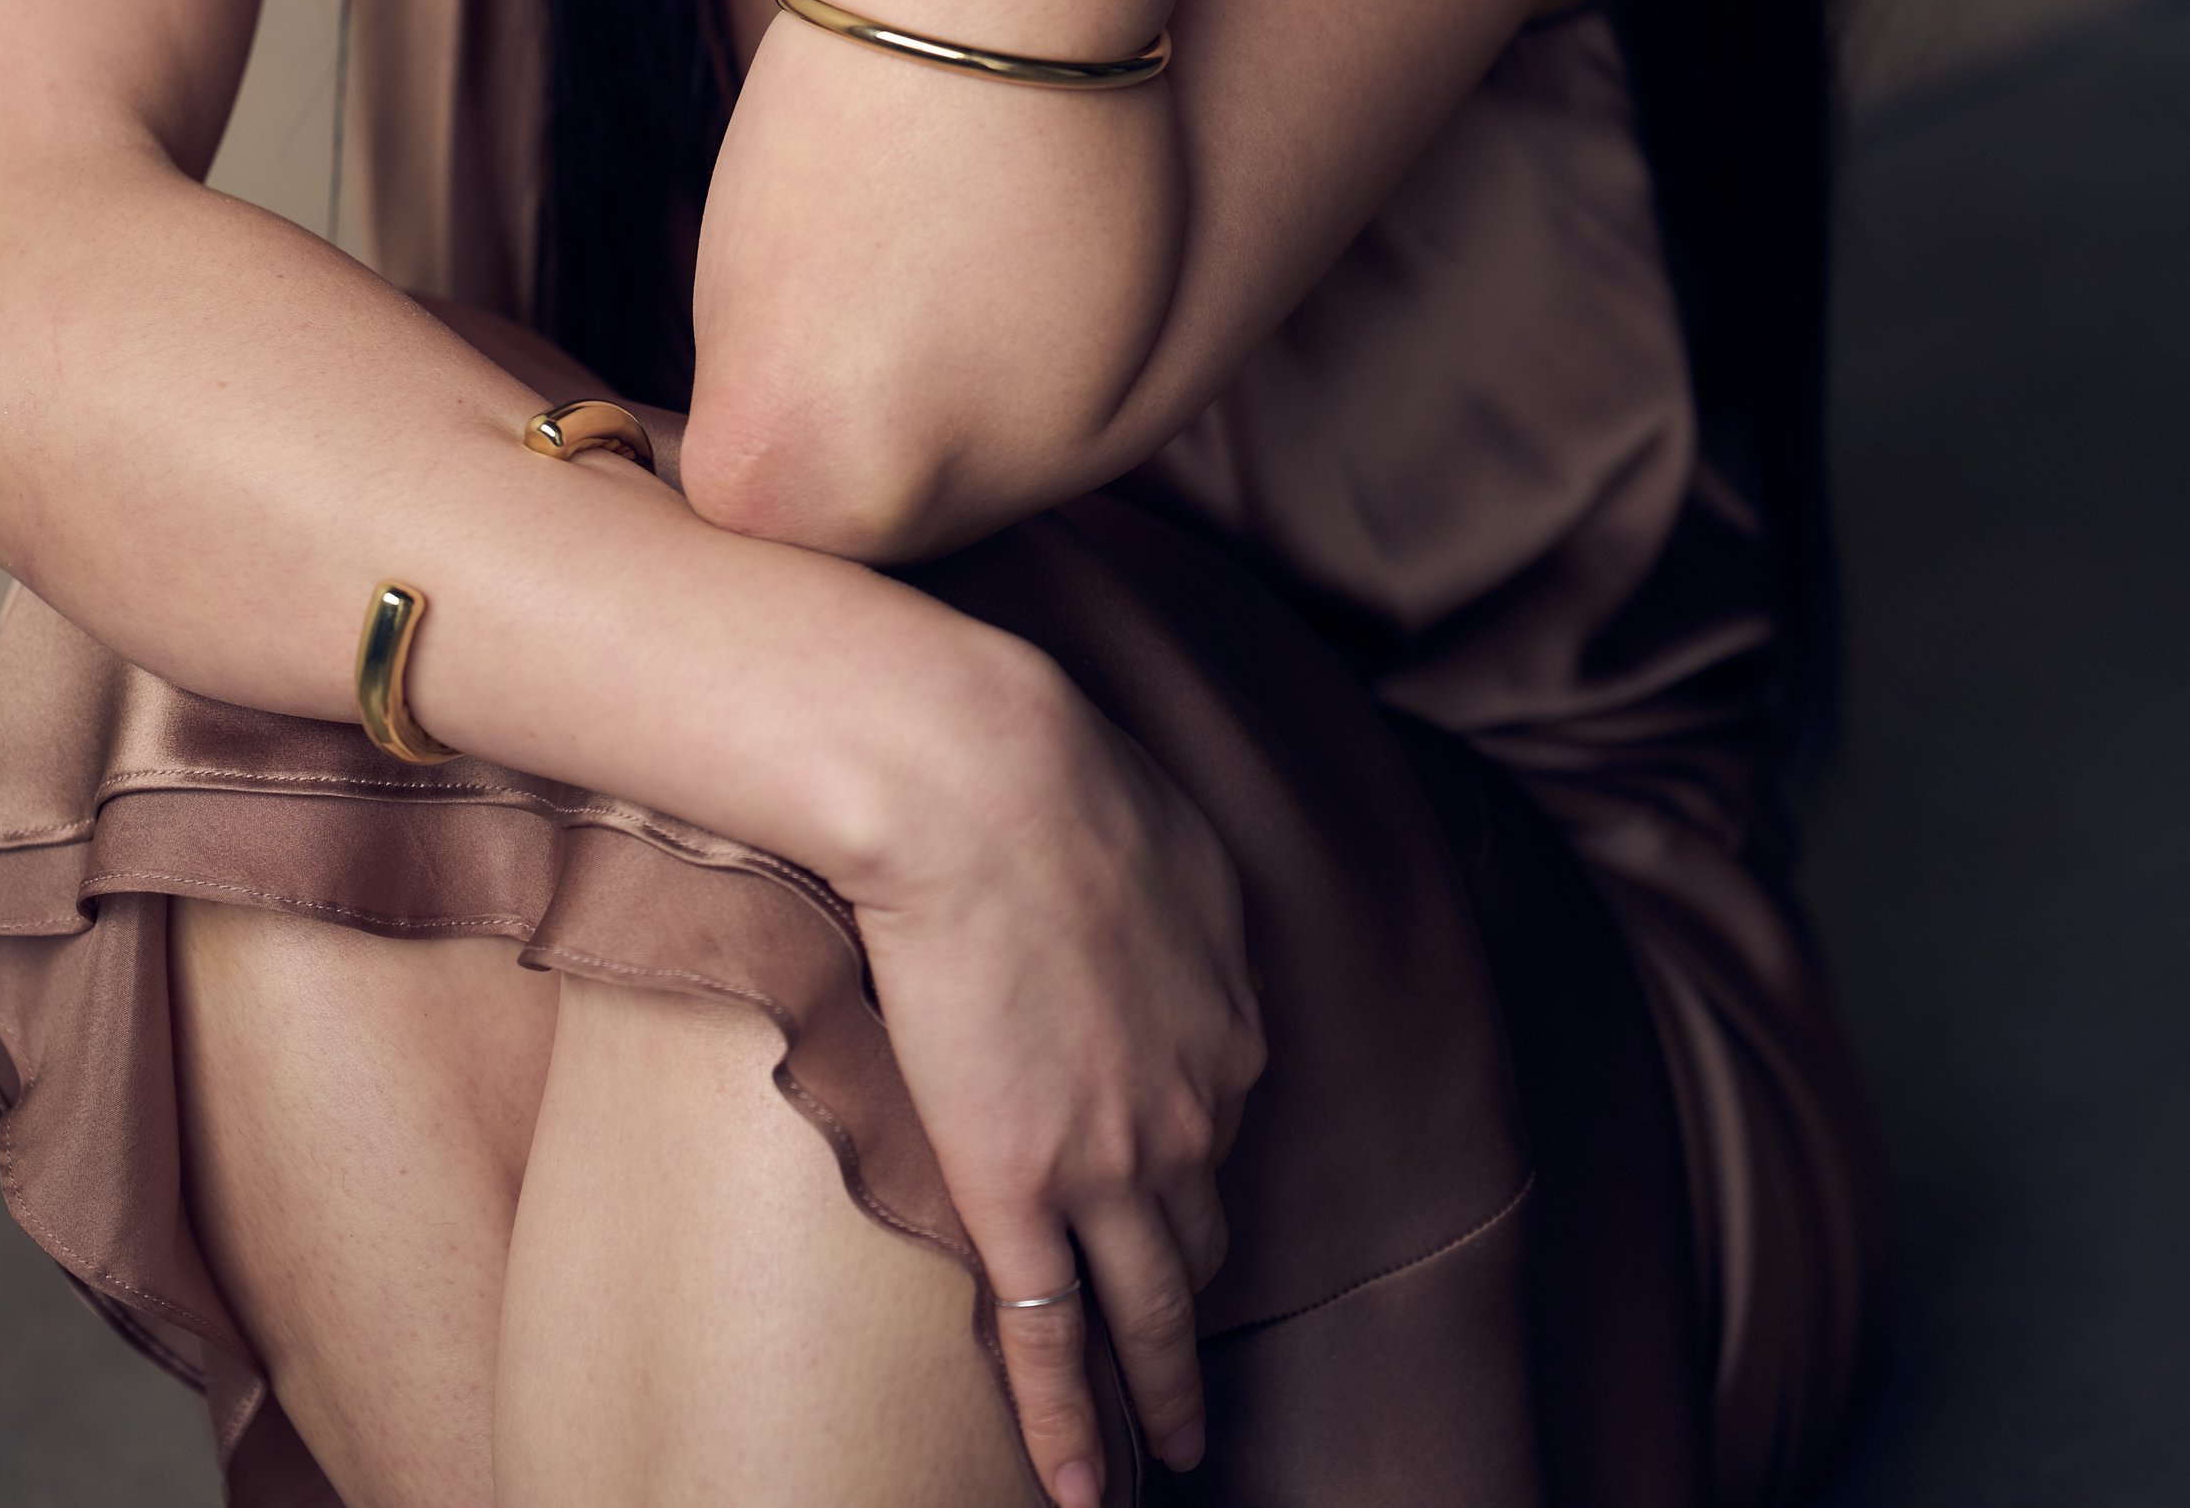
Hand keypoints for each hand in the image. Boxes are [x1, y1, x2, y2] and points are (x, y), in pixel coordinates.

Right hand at [850, 659, 1265, 1503]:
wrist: (977, 780)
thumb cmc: (1048, 768)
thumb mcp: (1159, 828)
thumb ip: (1169, 897)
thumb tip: (1153, 910)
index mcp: (1227, 1019)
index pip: (1216, 1126)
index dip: (1191, 1168)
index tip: (1170, 1195)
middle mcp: (1194, 1106)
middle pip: (1202, 1229)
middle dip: (1198, 1298)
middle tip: (1194, 1366)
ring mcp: (1112, 1160)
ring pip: (1152, 1308)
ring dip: (1164, 1392)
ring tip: (1169, 1451)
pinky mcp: (1022, 1190)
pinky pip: (1055, 1336)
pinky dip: (1072, 1425)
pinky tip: (1078, 1491)